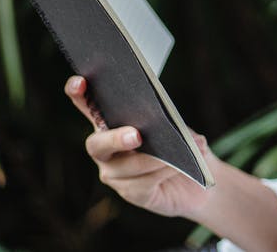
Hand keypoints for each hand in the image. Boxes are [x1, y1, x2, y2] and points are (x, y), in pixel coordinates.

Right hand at [65, 75, 217, 218]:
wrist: (198, 184)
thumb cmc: (182, 149)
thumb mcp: (179, 129)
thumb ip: (169, 123)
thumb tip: (170, 125)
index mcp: (112, 123)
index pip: (87, 106)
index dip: (78, 94)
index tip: (81, 82)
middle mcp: (105, 150)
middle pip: (96, 144)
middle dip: (115, 139)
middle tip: (137, 135)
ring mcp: (114, 174)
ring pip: (125, 166)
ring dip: (152, 159)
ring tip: (176, 154)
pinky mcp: (130, 193)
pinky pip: (142, 183)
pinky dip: (161, 172)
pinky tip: (177, 167)